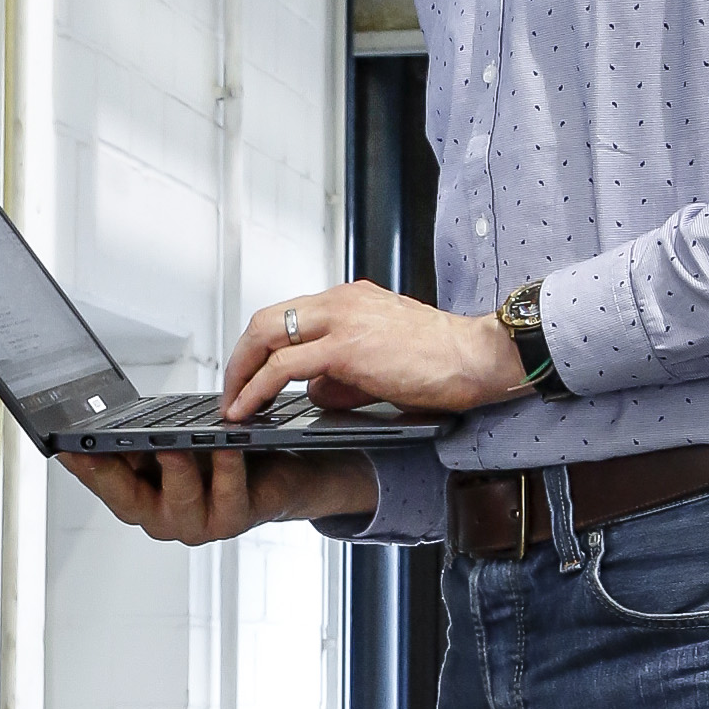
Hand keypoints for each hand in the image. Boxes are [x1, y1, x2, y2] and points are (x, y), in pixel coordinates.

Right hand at [59, 444, 377, 548]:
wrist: (277, 471)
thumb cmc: (217, 454)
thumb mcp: (170, 442)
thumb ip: (137, 442)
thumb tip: (99, 423)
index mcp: (139, 497)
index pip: (101, 482)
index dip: (82, 467)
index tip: (65, 446)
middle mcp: (162, 516)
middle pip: (129, 500)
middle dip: (112, 475)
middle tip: (100, 449)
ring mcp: (197, 523)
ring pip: (179, 500)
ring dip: (175, 471)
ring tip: (171, 444)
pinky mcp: (233, 520)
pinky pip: (227, 495)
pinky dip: (226, 469)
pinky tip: (226, 446)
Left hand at [225, 279, 525, 420]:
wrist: (478, 356)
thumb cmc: (443, 360)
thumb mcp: (381, 364)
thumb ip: (343, 374)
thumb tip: (314, 392)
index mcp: (351, 299)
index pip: (288, 314)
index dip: (261, 345)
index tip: (248, 372)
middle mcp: (341, 301)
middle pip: (266, 320)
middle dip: (240, 357)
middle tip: (230, 389)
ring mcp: (341, 320)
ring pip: (266, 337)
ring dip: (241, 373)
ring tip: (232, 404)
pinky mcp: (345, 347)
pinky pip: (283, 367)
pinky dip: (257, 388)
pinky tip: (248, 409)